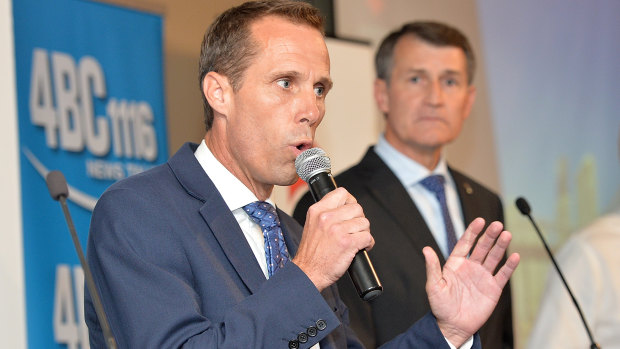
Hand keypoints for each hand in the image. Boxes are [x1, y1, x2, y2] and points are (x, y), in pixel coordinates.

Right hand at [292, 187, 372, 290]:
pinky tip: (360, 248)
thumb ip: (326, 214)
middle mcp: (327, 217)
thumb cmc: (311, 253)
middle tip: (354, 230)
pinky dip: (368, 244)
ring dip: (364, 233)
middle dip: (359, 220)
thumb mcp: (312, 225)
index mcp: (317, 211)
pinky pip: (367, 237)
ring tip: (356, 240)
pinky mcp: (347, 243)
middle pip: (357, 208)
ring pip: (364, 222)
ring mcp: (337, 230)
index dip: (350, 202)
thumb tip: (345, 207)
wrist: (308, 272)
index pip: (341, 193)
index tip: (350, 212)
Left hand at [424, 218, 519, 346]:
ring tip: (507, 234)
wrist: (453, 325)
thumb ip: (432, 267)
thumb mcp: (434, 286)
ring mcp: (483, 276)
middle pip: (482, 247)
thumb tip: (425, 249)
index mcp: (456, 263)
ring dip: (500, 246)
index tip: (480, 221)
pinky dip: (509, 266)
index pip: (465, 243)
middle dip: (489, 235)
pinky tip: (515, 256)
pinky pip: (503, 274)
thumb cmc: (441, 306)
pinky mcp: (493, 288)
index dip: (472, 232)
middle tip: (496, 224)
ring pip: (494, 257)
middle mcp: (471, 267)